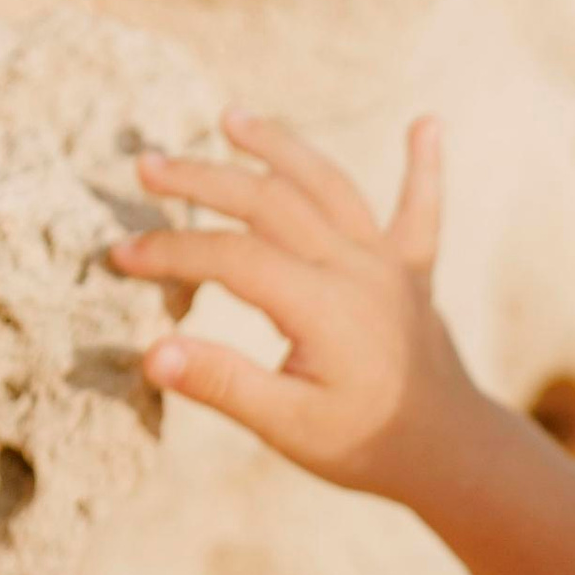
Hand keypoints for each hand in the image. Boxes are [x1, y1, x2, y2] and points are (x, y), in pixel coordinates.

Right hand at [108, 109, 491, 509]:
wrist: (454, 455)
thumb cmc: (368, 444)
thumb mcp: (289, 427)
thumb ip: (224, 385)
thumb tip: (152, 354)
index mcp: (324, 306)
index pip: (232, 257)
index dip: (172, 252)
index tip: (121, 257)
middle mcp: (358, 270)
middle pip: (271, 201)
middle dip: (203, 180)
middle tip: (147, 167)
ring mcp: (389, 265)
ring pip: (330, 187)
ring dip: (280, 149)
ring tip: (232, 119)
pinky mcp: (413, 273)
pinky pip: (420, 211)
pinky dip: (423, 168)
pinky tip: (428, 125)